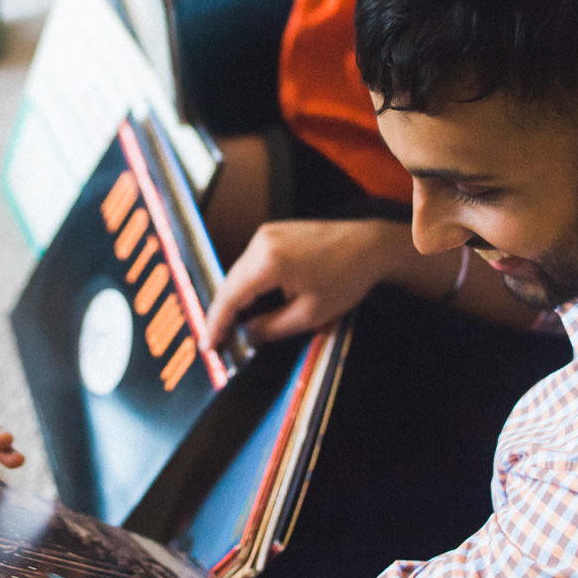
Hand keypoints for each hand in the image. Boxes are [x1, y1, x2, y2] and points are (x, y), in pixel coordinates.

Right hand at [203, 218, 421, 348]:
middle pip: (230, 283)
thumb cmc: (345, 280)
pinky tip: (251, 301)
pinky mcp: (273, 232)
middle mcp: (261, 242)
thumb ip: (272, 327)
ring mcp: (266, 234)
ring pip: (240, 272)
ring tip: (232, 325)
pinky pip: (251, 262)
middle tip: (216, 340)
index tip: (208, 346)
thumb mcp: (309, 315)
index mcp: (268, 262)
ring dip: (236, 298)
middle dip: (222, 313)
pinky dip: (248, 283)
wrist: (369, 246)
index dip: (216, 324)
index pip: (230, 297)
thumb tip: (247, 334)